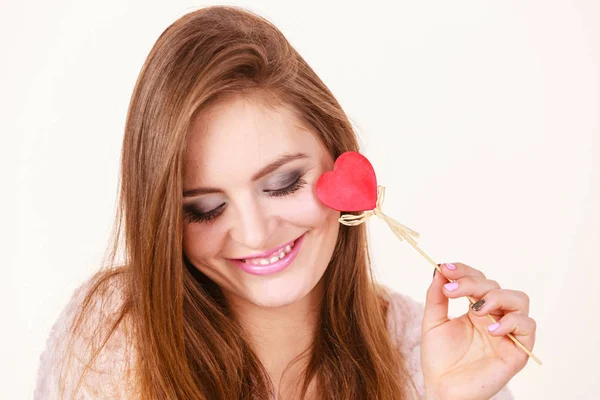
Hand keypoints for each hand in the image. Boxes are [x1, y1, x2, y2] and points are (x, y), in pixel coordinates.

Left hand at [421, 262, 536, 399]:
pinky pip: (528, 327)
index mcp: (475, 309)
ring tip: (475, 309)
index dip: (464, 271)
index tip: (445, 268)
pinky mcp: (517, 351)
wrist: (442, 389)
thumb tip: (439, 269)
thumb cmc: (438, 359)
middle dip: (473, 283)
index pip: (478, 279)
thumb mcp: (432, 322)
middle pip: (495, 286)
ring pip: (519, 300)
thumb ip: (436, 296)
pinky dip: (512, 322)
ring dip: (497, 297)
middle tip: (452, 290)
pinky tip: (490, 330)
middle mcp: (494, 317)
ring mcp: (507, 333)